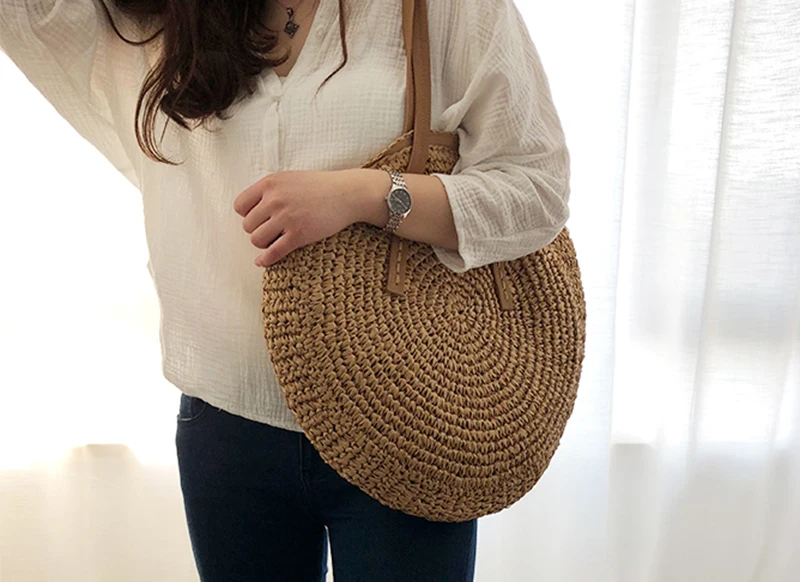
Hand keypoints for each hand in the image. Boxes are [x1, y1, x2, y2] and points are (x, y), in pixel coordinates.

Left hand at [233, 169, 361, 267]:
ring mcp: (286, 217)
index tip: (259, 218)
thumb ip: (270, 190)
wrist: (347, 194)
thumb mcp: (290, 179)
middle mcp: (275, 199)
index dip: (247, 214)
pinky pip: (273, 252)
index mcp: (270, 183)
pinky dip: (266, 260)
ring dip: (264, 243)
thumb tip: (250, 209)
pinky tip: (262, 262)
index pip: (240, 205)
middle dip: (257, 230)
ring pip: (257, 240)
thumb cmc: (319, 187)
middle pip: (247, 225)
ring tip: (275, 240)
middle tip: (271, 230)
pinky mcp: (298, 234)